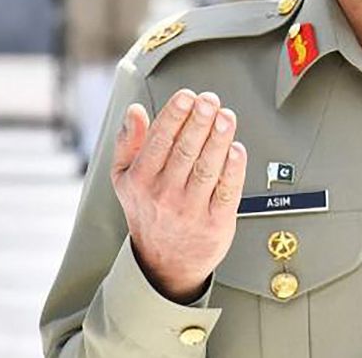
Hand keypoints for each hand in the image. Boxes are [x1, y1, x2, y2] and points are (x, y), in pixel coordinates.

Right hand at [111, 90, 247, 301]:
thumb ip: (128, 143)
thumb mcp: (124, 179)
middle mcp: (164, 194)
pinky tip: (238, 149)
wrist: (163, 264)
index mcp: (141, 179)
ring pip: (207, 168)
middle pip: (185, 151)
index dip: (174, 115)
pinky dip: (234, 169)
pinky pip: (226, 191)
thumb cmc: (147, 212)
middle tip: (210, 100)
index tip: (187, 96)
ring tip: (226, 117)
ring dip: (219, 140)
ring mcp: (190, 209)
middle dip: (199, 122)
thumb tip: (134, 111)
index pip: (159, 141)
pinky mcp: (215, 222)